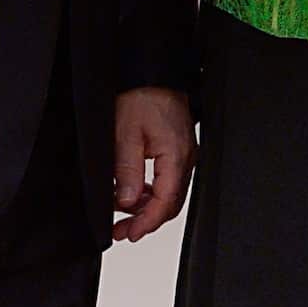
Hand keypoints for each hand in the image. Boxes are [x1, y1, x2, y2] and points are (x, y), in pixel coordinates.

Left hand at [113, 87, 195, 242]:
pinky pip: (168, 179)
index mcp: (176, 155)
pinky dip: (151, 192)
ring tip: (122, 215)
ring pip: (169, 193)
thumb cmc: (142, 94)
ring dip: (147, 207)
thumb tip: (127, 202)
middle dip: (146, 220)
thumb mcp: (125, 133)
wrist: (152, 72)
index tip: (130, 234)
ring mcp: (184, 154)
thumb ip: (128, 170)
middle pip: (170, 203)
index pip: (166, 202)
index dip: (147, 222)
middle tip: (122, 231)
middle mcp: (186, 158)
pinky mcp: (177, 149)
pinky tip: (134, 194)